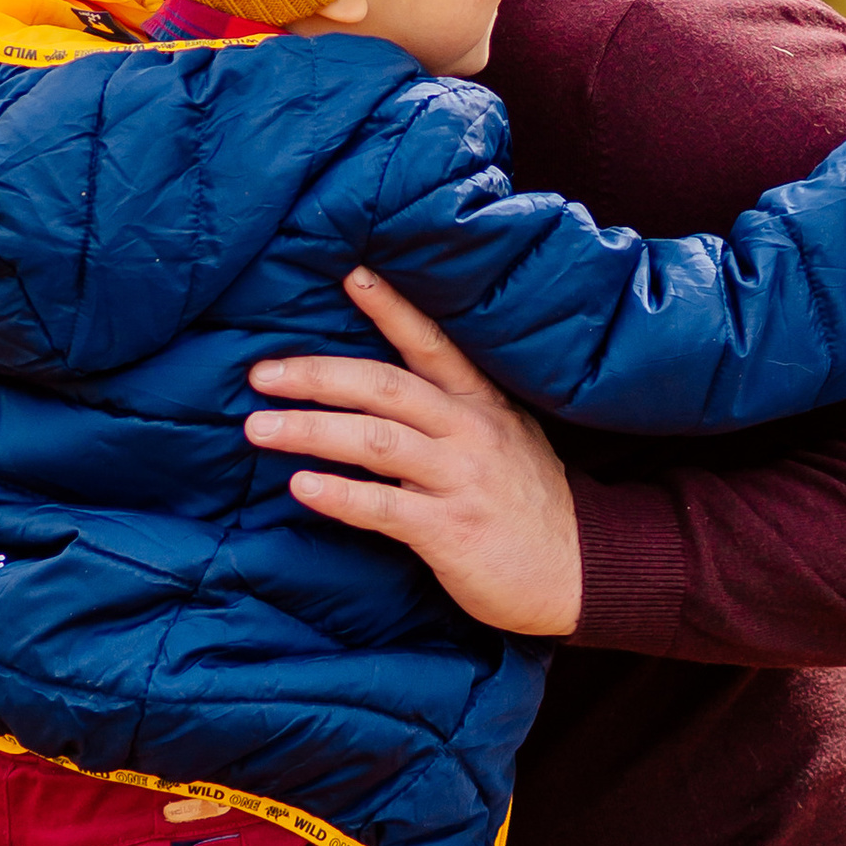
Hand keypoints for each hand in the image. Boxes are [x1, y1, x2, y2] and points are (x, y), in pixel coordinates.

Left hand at [243, 268, 582, 637]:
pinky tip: (301, 487)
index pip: (432, 342)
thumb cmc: (528, 507)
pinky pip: (385, 508)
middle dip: (318, 375)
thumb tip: (381, 393)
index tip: (350, 274)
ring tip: (258, 427)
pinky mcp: (452, 531)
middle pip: (386, 386)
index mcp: (481, 404)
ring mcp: (462, 480)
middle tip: (261, 374)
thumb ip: (451, 413)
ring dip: (312, 430)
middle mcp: (471, 432)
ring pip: (376, 441)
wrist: (587, 572)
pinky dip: (340, 495)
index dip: (391, 307)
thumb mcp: (504, 441)